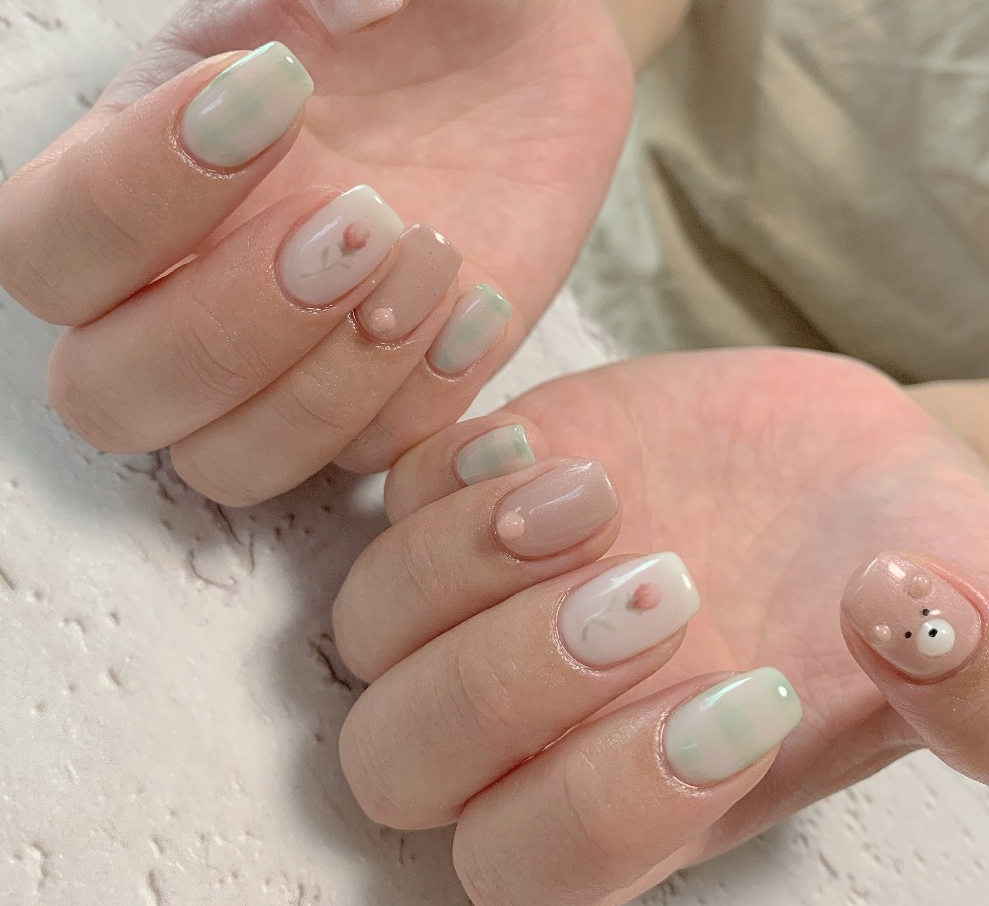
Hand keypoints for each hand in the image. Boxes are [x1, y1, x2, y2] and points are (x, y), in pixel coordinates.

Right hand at [0, 0, 631, 505]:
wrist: (528, 47)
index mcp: (145, 166)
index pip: (47, 248)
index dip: (133, 199)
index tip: (276, 88)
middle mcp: (198, 282)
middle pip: (112, 395)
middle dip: (230, 327)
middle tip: (359, 213)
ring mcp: (296, 358)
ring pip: (230, 463)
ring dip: (329, 386)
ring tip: (434, 252)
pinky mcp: (389, 396)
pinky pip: (370, 462)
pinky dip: (425, 402)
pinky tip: (484, 298)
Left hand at [331, 348, 988, 904]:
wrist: (850, 462)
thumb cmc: (911, 563)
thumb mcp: (975, 623)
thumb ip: (972, 679)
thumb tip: (895, 614)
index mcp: (639, 791)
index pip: (532, 867)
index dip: (604, 805)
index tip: (744, 695)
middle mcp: (540, 708)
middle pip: (402, 758)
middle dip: (508, 680)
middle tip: (660, 585)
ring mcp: (491, 589)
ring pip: (372, 622)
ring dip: (460, 564)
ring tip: (600, 495)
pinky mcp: (484, 483)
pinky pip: (393, 489)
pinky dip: (444, 470)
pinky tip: (543, 438)